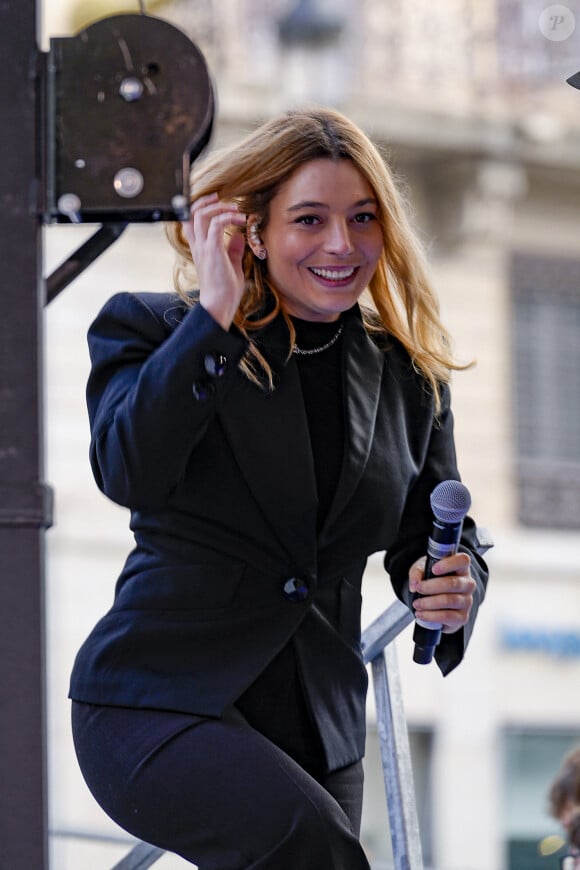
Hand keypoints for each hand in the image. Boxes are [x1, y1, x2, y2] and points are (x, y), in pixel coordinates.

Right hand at [182, 193, 247, 329]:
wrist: (219, 305)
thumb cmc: (225, 291)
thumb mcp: (231, 266)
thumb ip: (233, 250)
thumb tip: (238, 236)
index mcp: (200, 249)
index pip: (190, 221)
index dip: (200, 207)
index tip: (215, 201)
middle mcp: (198, 246)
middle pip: (191, 213)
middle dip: (206, 201)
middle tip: (221, 197)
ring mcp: (203, 248)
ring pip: (201, 215)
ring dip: (219, 206)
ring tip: (235, 208)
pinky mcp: (212, 250)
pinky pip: (215, 224)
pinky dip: (227, 217)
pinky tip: (239, 219)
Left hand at [408, 553, 474, 634]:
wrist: (433, 598)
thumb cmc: (431, 579)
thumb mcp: (422, 570)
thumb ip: (417, 572)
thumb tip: (414, 585)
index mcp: (461, 568)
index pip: (463, 560)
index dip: (450, 564)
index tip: (434, 569)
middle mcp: (468, 584)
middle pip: (453, 583)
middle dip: (432, 586)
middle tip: (418, 588)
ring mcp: (467, 601)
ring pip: (450, 601)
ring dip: (430, 603)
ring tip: (416, 604)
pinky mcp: (462, 617)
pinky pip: (448, 617)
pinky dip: (432, 616)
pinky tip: (421, 614)